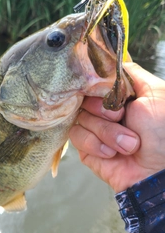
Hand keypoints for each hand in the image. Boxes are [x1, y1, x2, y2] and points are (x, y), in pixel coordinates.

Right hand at [69, 63, 164, 192]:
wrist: (159, 171)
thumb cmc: (163, 131)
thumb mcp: (155, 92)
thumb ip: (131, 72)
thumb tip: (109, 61)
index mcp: (118, 95)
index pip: (94, 80)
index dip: (98, 85)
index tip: (110, 94)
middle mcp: (104, 109)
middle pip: (84, 97)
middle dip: (104, 110)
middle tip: (122, 118)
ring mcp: (94, 128)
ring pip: (80, 117)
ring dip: (106, 132)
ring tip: (128, 145)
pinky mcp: (85, 147)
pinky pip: (76, 136)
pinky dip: (96, 144)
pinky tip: (112, 153)